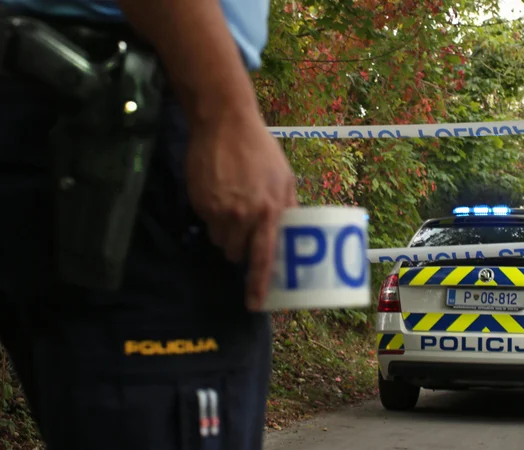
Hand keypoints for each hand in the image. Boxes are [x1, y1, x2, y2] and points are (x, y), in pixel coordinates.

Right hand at [185, 109, 297, 310]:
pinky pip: (206, 223)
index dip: (258, 284)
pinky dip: (212, 216)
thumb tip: (293, 234)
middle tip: (245, 230)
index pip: (263, 257)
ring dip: (226, 234)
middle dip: (241, 249)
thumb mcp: (285, 178)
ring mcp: (218, 210)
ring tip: (232, 207)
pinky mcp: (199, 203)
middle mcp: (243, 215)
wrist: (224, 123)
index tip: (256, 304)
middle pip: (237, 254)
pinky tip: (219, 194)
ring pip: (220, 241)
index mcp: (269, 211)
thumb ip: (288, 208)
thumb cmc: (261, 151)